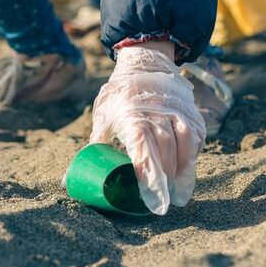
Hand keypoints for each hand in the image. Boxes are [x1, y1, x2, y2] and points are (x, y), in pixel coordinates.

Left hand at [89, 43, 206, 214]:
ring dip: (184, 170)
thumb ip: (93, 147)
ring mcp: (177, 112)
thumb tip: (68, 180)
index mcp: (132, 118)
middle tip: (164, 202)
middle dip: (166, 179)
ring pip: (185, 144)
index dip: (148, 175)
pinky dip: (193, 154)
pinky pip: (197, 136)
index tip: (151, 197)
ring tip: (180, 192)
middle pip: (166, 152)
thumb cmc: (120, 96)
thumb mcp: (103, 117)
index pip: (142, 151)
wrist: (145, 64)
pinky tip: (187, 169)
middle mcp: (157, 114)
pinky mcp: (191, 112)